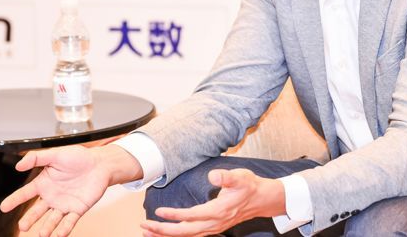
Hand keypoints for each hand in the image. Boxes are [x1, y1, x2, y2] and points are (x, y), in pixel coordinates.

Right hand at [0, 144, 140, 236]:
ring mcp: (64, 204)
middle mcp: (52, 196)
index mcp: (44, 183)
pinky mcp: (77, 209)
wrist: (101, 163)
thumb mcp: (56, 154)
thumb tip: (18, 165)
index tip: (4, 207)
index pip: (26, 193)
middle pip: (37, 211)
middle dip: (29, 219)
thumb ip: (37, 158)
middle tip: (22, 226)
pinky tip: (59, 235)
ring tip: (42, 234)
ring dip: (46, 228)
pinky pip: (69, 221)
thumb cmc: (79, 157)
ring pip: (52, 219)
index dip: (15, 200)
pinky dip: (64, 229)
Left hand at [140, 168, 284, 236]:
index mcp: (217, 211)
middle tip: (145, 225)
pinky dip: (177, 235)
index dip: (174, 215)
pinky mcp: (212, 226)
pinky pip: (191, 235)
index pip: (191, 216)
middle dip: (163, 230)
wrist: (261, 199)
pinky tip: (167, 232)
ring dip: (166, 235)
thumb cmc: (249, 186)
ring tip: (148, 231)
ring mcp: (213, 227)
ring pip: (187, 236)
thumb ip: (226, 177)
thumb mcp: (240, 177)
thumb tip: (213, 176)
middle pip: (185, 232)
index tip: (159, 211)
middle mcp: (214, 223)